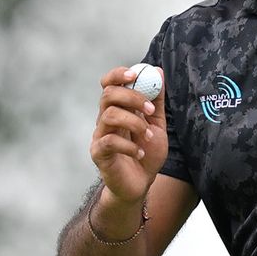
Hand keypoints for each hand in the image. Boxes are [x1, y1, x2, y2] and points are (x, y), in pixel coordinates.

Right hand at [90, 66, 168, 204]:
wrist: (141, 183)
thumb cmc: (146, 152)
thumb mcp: (157, 124)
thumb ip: (156, 100)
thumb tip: (157, 71)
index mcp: (118, 109)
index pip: (109, 84)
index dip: (118, 74)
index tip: (135, 73)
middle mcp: (105, 120)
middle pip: (108, 95)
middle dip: (132, 97)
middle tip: (149, 110)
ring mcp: (100, 136)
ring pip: (109, 115)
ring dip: (134, 123)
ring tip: (147, 136)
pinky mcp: (98, 154)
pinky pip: (109, 142)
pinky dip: (129, 146)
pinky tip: (140, 154)